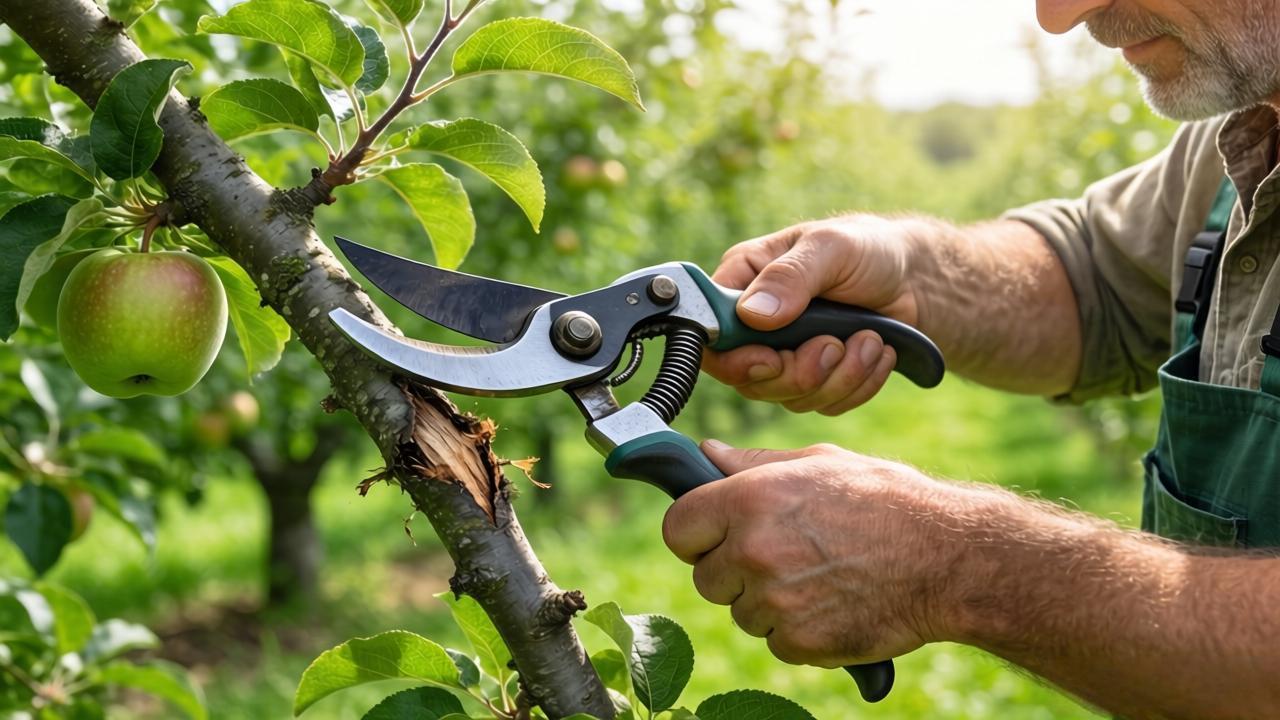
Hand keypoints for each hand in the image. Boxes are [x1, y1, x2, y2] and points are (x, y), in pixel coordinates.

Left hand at [662, 440, 973, 667]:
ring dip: (768, 603)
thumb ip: (754, 464)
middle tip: (784, 555)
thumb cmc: (886, 500)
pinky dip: (798, 632)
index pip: (677, 528)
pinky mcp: (800, 643)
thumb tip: (706, 453)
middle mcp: (753, 551)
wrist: (948, 557)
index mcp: (749, 500)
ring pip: (741, 613)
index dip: (697, 533)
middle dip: (734, 571)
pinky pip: (776, 643)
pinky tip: (834, 603)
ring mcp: (775, 602)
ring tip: (820, 576)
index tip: (717, 536)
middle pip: (706, 577)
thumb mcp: (819, 463)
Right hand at [703, 215, 921, 414]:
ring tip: (870, 341)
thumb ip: (791, 276)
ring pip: (788, 397)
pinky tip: (878, 354)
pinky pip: (823, 404)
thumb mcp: (832, 247)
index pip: (712, 333)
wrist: (918, 280)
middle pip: (748, 377)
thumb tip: (752, 314)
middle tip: (834, 345)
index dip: (735, 359)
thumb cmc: (870, 249)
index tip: (772, 359)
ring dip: (837, 377)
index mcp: (744, 281)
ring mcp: (785, 354)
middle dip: (798, 372)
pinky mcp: (816, 378)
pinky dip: (857, 386)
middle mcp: (756, 323)